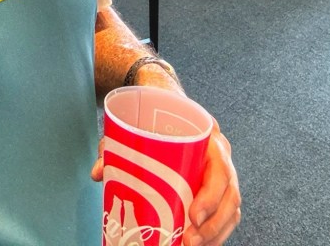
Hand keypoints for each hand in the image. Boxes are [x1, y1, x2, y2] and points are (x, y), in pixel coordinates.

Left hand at [91, 117, 240, 245]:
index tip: (192, 216)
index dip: (211, 197)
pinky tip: (200, 243)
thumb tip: (98, 172)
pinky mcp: (218, 186)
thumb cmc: (155, 115)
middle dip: (213, 225)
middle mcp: (220, 155)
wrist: (165, 99)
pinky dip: (216, 232)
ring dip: (215, 233)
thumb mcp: (136, 123)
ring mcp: (222, 172)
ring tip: (191, 245)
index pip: (220, 169)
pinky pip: (226, 214)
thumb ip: (116, 145)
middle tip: (189, 240)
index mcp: (207, 137)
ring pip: (231, 209)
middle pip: (230, 195)